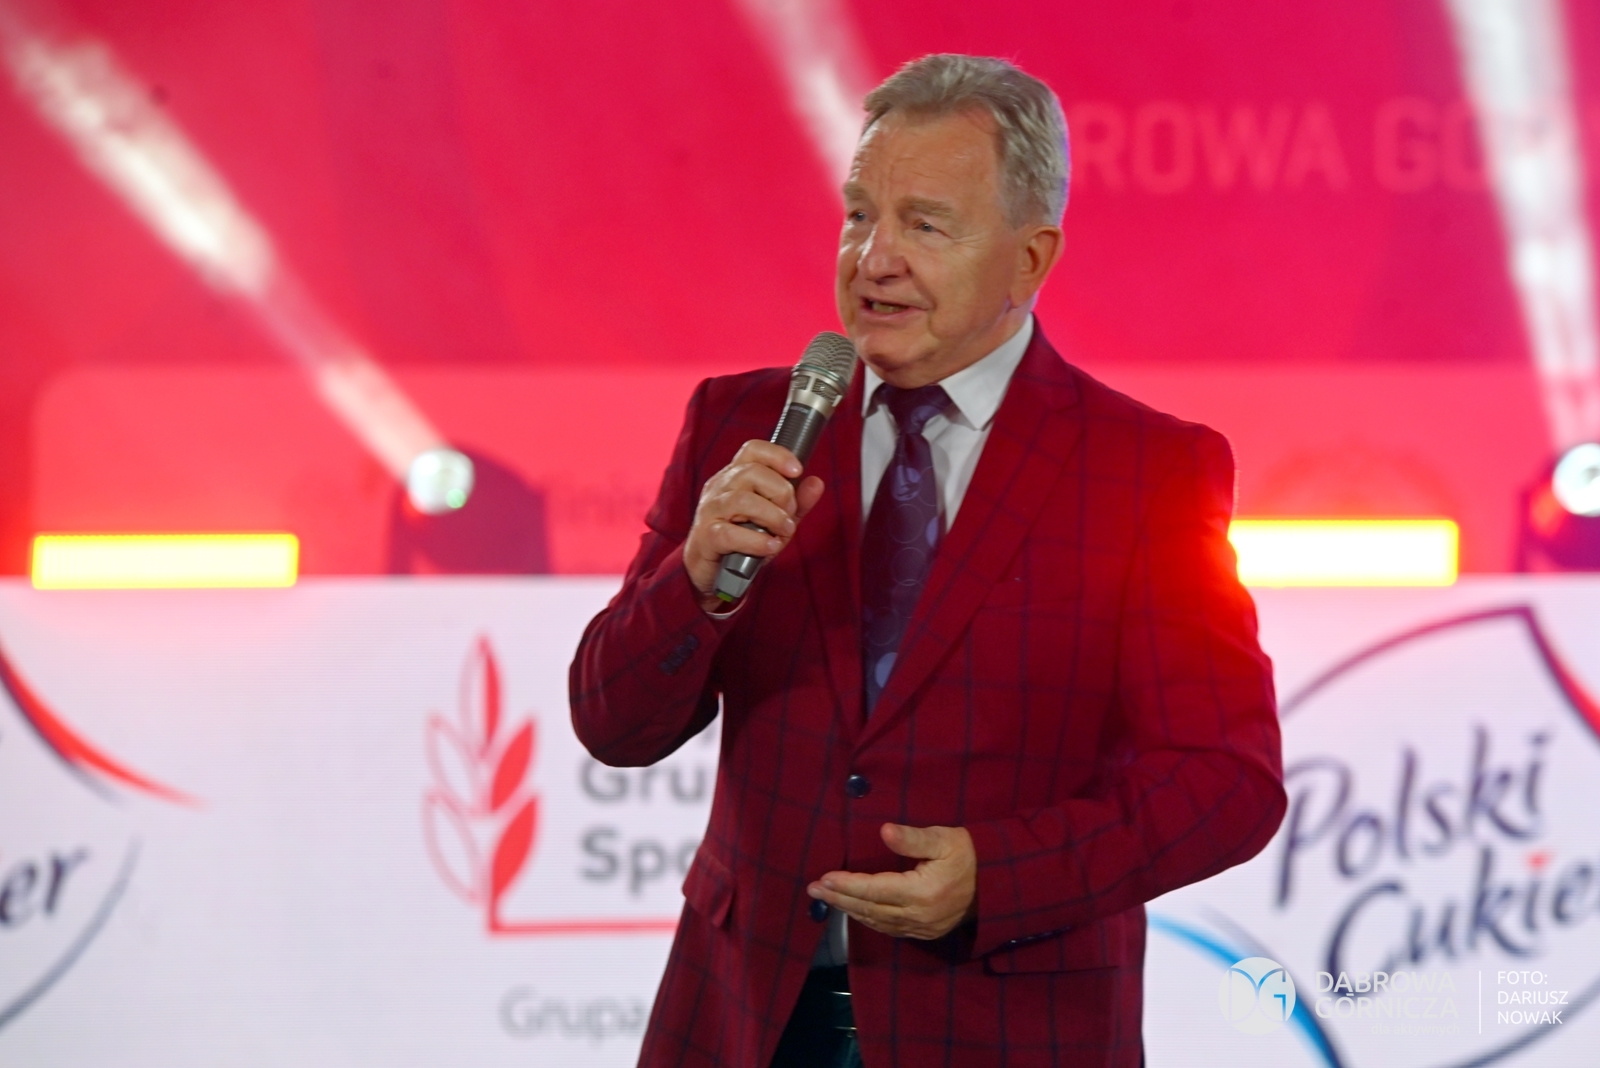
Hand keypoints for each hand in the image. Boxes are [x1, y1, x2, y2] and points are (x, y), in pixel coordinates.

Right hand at [683, 440, 824, 609]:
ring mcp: (710, 511)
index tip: (798, 470)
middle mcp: (719, 488)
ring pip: (742, 500)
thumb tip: (816, 482)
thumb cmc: (743, 541)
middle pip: (752, 472)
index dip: (777, 455)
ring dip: (772, 516)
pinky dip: (756, 541)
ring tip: (783, 531)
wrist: (712, 573)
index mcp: (734, 477)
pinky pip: (730, 533)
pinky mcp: (706, 537)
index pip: (753, 450)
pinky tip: (770, 547)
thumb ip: (795, 502)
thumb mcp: (775, 520)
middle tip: (789, 514)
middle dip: (781, 493)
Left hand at [807, 823, 976, 939]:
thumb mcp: (945, 839)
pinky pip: (890, 930)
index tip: (823, 877)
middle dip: (840, 898)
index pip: (874, 889)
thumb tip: (884, 831)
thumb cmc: (970, 854)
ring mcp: (922, 928)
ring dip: (851, 910)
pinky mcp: (926, 933)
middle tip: (814, 889)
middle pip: (870, 909)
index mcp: (921, 891)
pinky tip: (857, 911)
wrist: (998, 884)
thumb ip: (914, 838)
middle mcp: (918, 915)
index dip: (846, 884)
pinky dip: (869, 920)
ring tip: (828, 898)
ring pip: (877, 922)